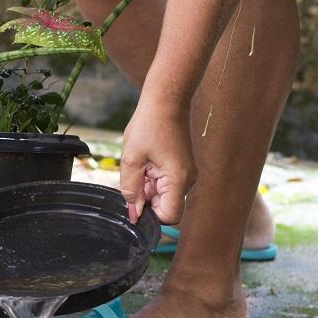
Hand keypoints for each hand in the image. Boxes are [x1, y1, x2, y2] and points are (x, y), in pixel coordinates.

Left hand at [119, 96, 196, 224]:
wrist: (166, 100)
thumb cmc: (149, 125)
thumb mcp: (131, 160)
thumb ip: (131, 190)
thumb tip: (133, 214)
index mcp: (178, 180)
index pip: (169, 217)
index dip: (149, 216)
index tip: (132, 205)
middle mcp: (187, 181)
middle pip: (164, 207)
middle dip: (145, 200)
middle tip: (133, 177)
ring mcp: (185, 175)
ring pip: (162, 196)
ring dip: (146, 188)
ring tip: (138, 165)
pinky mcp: (180, 169)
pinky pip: (164, 185)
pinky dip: (150, 180)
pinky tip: (143, 163)